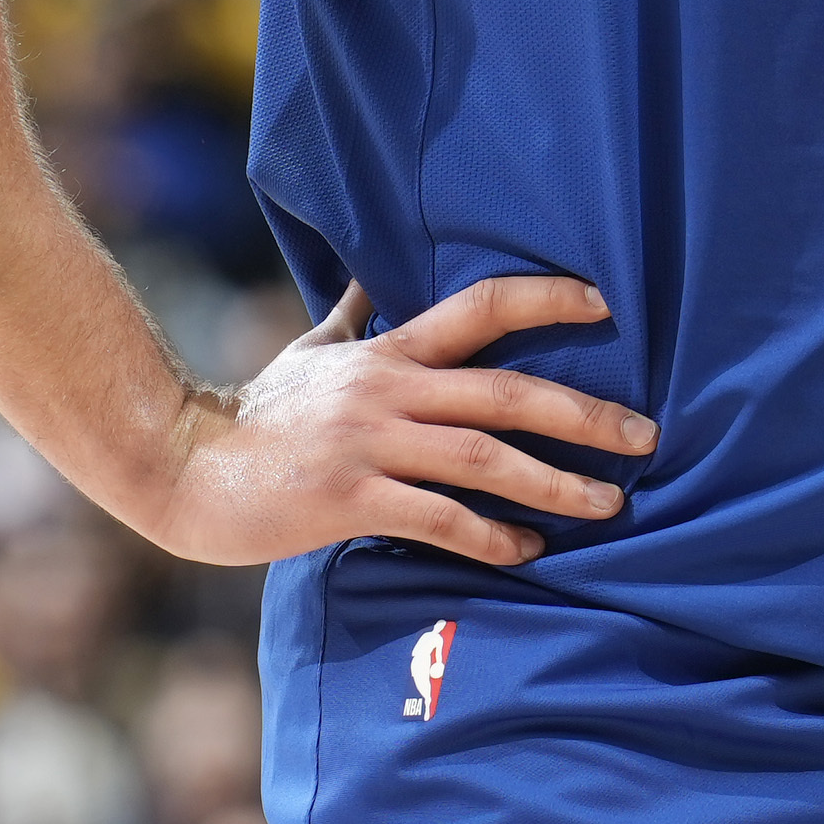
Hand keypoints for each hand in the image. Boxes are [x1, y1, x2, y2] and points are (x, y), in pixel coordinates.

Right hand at [144, 275, 653, 570]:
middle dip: (584, 415)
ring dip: (554, 483)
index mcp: (385, 352)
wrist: (178, 466)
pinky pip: (437, 518)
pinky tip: (527, 551)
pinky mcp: (348, 498)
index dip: (544, 298)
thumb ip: (350, 316)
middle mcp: (386, 391)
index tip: (605, 303)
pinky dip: (489, 536)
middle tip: (645, 436)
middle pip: (505, 392)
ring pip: (483, 458)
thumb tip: (364, 271)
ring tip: (608, 504)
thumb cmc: (252, 412)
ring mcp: (368, 444)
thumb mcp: (306, 352)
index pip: (478, 308)